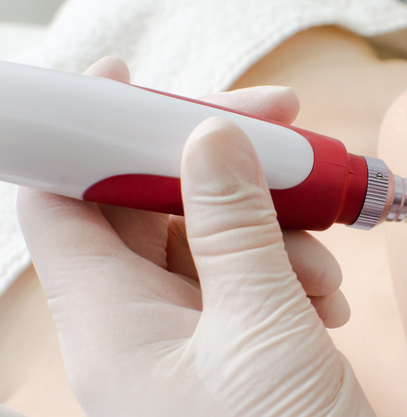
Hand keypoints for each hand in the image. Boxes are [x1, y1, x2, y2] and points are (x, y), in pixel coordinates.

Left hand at [17, 57, 373, 415]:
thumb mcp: (263, 326)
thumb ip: (233, 226)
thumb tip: (212, 136)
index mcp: (112, 325)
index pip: (62, 204)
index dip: (85, 136)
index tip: (127, 80)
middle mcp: (140, 325)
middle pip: (148, 208)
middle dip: (214, 166)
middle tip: (279, 127)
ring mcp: (190, 335)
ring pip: (210, 237)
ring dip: (271, 227)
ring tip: (320, 261)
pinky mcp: (235, 342)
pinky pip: (249, 274)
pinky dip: (291, 265)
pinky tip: (328, 295)